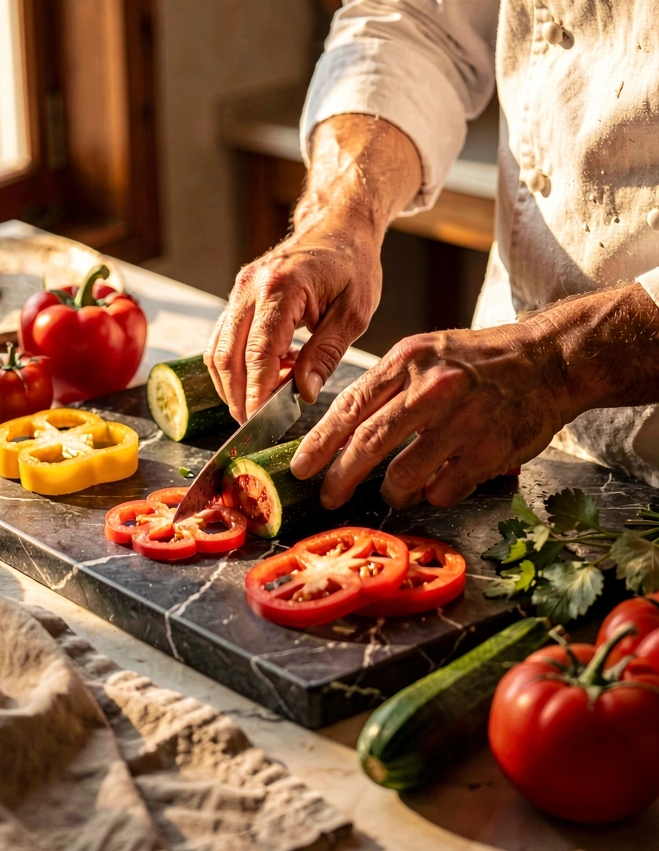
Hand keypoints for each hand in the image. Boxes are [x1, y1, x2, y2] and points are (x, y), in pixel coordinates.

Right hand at [205, 225, 381, 422]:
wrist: (339, 227)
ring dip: (233, 384)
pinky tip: (267, 375)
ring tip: (265, 402)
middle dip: (238, 396)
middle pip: (227, 355)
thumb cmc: (353, 265)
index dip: (256, 393)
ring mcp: (239, 289)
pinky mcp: (237, 296)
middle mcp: (250, 286)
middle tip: (257, 424)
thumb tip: (304, 392)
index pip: (258, 352)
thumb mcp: (354, 312)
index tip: (261, 421)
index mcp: (281, 287)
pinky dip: (237, 365)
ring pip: (217, 350)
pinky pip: (224, 339)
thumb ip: (326, 353)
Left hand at [290, 321, 575, 509]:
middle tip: (328, 497)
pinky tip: (438, 484)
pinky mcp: (487, 451)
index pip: (350, 407)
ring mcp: (461, 421)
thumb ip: (386, 387)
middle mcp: (431, 389)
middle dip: (339, 478)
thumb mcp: (424, 353)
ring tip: (394, 490)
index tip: (301, 467)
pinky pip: (443, 490)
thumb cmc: (478, 360)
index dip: (320, 443)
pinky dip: (433, 494)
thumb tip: (341, 430)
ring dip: (392, 491)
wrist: (548, 360)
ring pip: (403, 476)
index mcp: (407, 360)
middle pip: (367, 444)